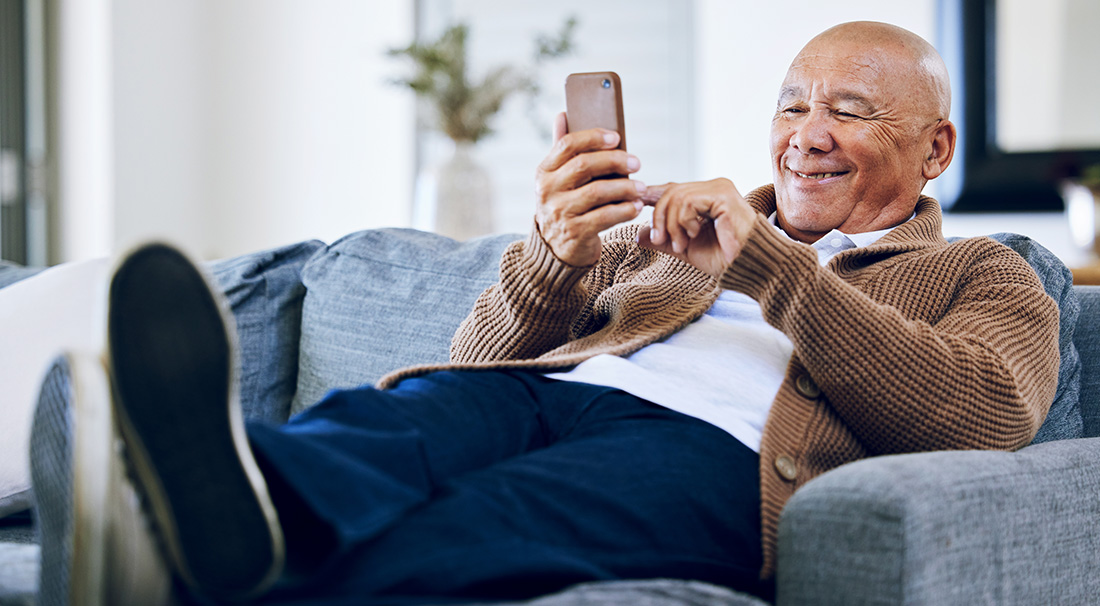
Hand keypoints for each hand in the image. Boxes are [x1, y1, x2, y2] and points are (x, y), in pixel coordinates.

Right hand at [535, 112, 645, 265]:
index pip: (567, 145)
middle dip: (615, 161)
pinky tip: (635, 207)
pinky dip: (624, 210)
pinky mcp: (575, 233)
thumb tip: (563, 114)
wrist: (555, 249)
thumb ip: (562, 149)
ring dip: (624, 187)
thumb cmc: (564, 205)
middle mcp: (548, 191)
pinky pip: (604, 217)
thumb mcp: (558, 179)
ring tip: (640, 187)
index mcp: (544, 171)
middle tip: (637, 162)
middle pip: (584, 165)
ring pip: (597, 192)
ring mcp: (560, 213)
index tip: (617, 137)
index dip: (593, 137)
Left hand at [637, 178, 755, 279]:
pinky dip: (684, 221)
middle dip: (660, 218)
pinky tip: (695, 234)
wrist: (748, 267)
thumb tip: (638, 234)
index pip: (673, 189)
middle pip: (671, 191)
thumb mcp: (686, 248)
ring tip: (681, 244)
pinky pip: (689, 202)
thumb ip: (664, 239)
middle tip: (661, 241)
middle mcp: (713, 187)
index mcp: (706, 196)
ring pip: (677, 197)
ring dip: (672, 225)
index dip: (652, 194)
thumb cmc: (724, 258)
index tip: (635, 202)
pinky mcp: (723, 196)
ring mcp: (719, 189)